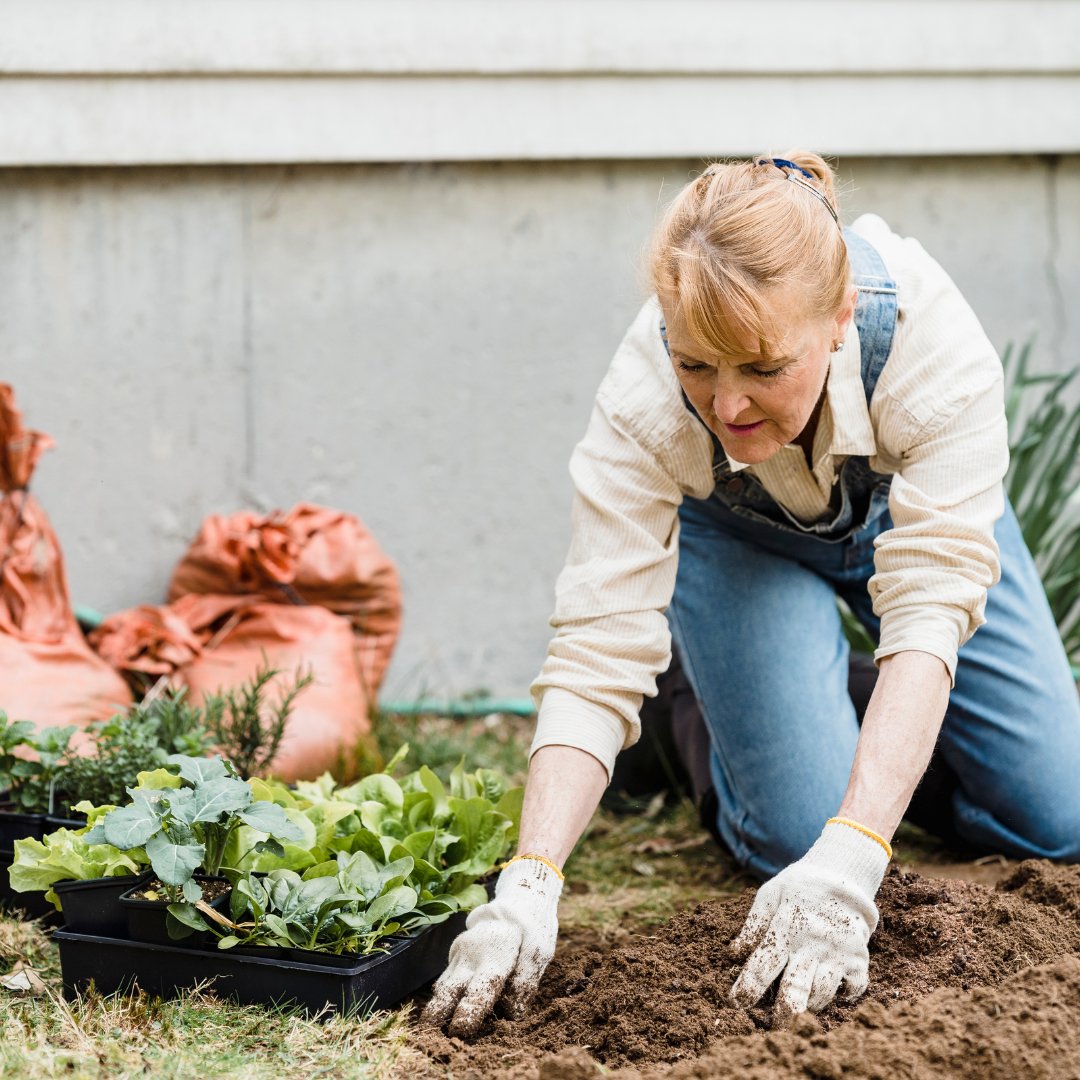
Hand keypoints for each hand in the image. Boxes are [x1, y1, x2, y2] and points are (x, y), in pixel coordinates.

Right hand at [421, 857, 562, 1037]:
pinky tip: (440, 1012)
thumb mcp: (539, 950)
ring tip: (428, 1030)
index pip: (480, 989)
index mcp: (494, 956)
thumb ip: (525, 981)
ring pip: (443, 984)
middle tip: (428, 1035)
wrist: (517, 898)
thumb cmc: (532, 927)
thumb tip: (512, 1013)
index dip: (469, 1012)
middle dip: (438, 1014)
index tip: (460, 1031)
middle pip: (450, 989)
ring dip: (435, 1007)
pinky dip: (442, 995)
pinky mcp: (456, 953)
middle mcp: (471, 955)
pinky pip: (446, 977)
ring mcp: (460, 952)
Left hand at [729, 820, 888, 1026]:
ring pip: (821, 995)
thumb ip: (753, 925)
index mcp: (786, 929)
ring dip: (807, 1005)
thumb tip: (734, 954)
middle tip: (773, 1026)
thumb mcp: (770, 894)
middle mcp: (812, 945)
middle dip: (781, 1014)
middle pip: (795, 990)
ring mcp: (837, 954)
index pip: (762, 966)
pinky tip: (830, 991)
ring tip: (798, 1004)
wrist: (844, 876)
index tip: (737, 1003)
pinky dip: (840, 998)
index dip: (748, 988)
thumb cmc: (800, 887)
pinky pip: (851, 991)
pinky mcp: (859, 960)